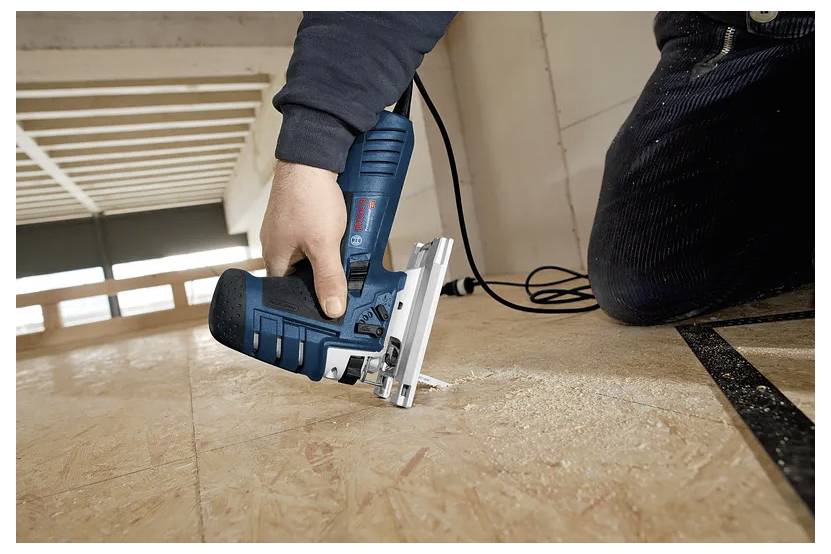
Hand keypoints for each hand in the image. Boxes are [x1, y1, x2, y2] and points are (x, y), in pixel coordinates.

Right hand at [260, 160, 346, 317]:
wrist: (310, 157)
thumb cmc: (308, 196)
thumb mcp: (324, 244)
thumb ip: (329, 278)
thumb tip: (332, 308)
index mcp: (274, 258)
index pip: (286, 294)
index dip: (306, 302)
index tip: (323, 309)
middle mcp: (276, 245)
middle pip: (300, 275)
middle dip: (321, 277)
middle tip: (341, 281)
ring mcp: (287, 230)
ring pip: (310, 256)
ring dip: (327, 257)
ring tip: (342, 255)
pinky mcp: (299, 217)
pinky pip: (313, 238)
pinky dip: (328, 240)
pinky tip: (341, 236)